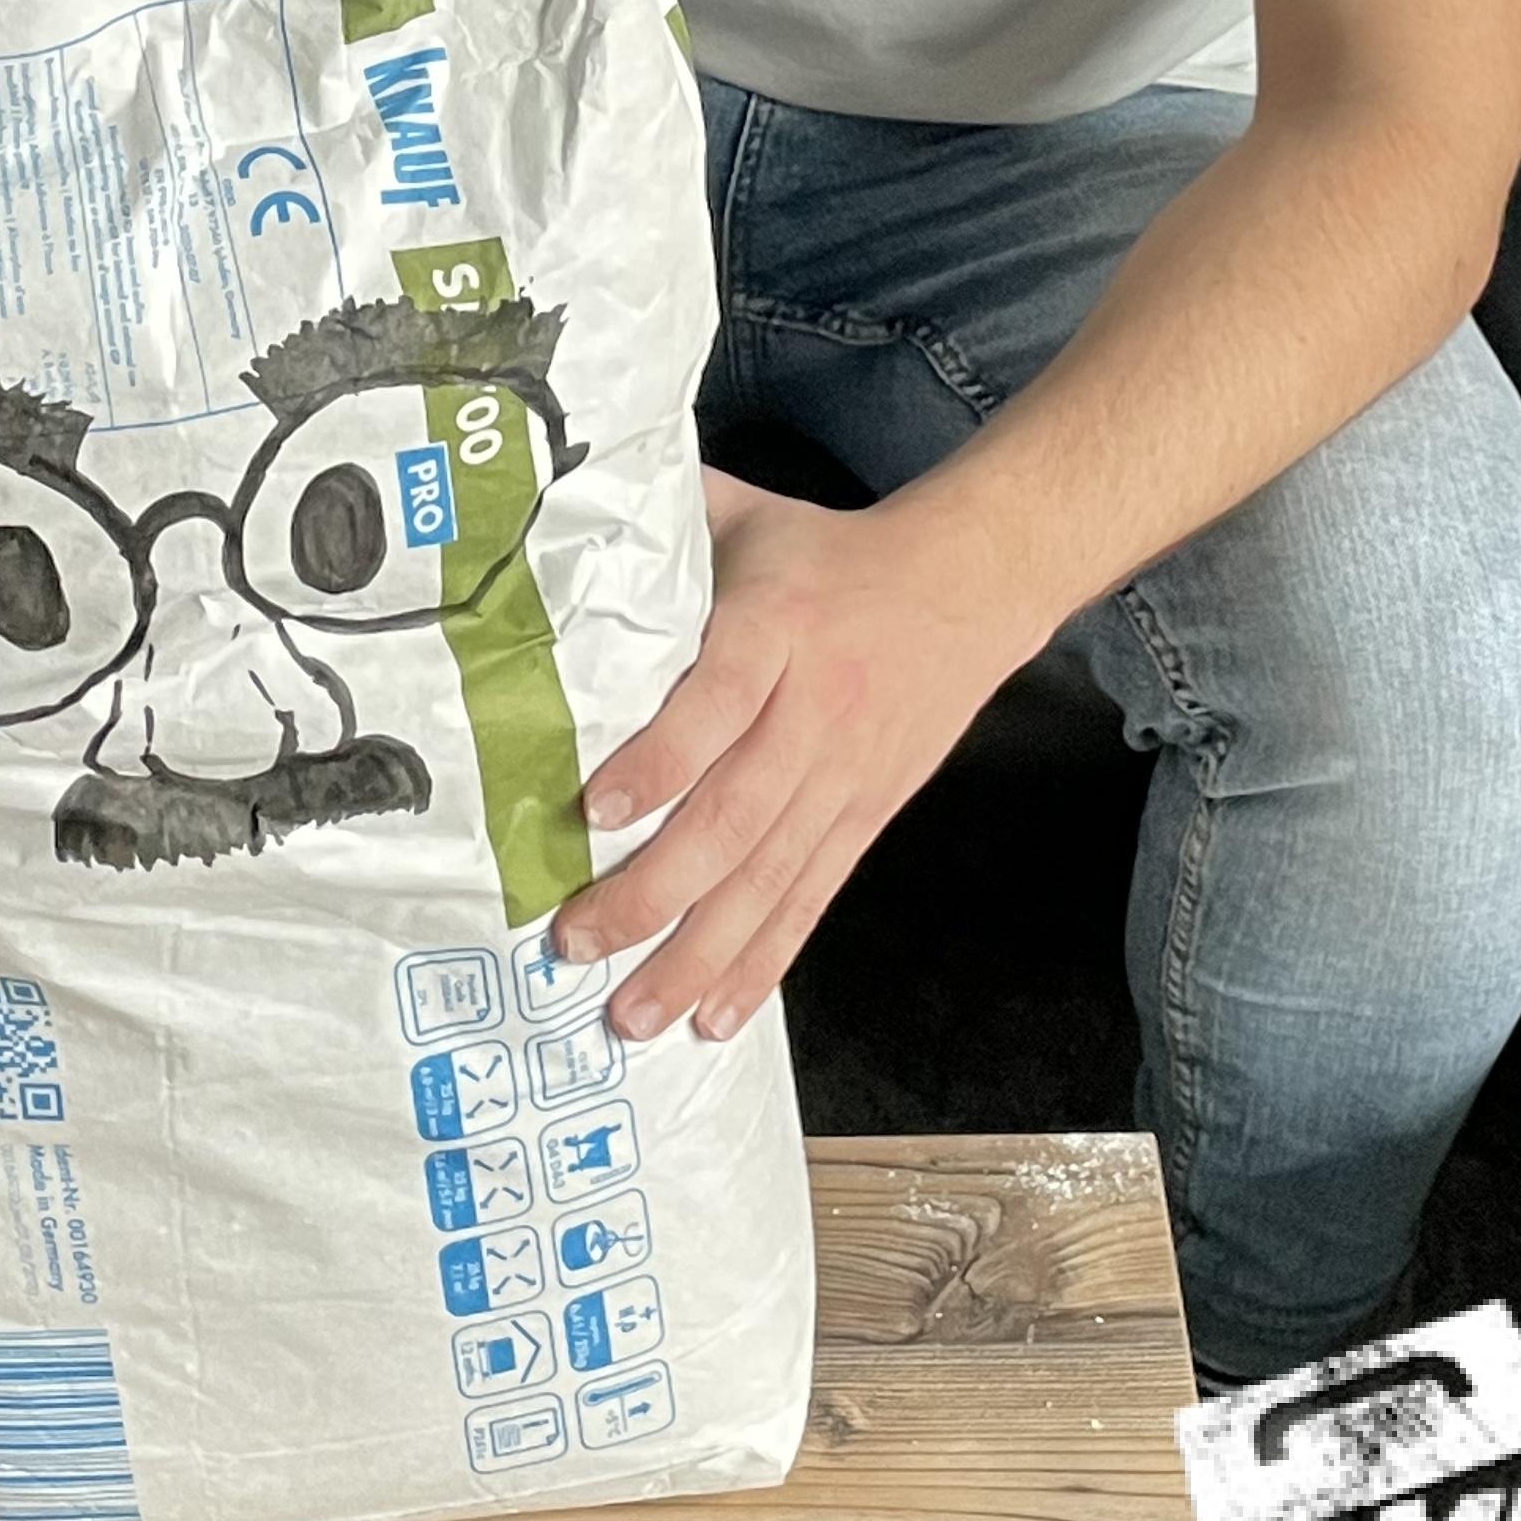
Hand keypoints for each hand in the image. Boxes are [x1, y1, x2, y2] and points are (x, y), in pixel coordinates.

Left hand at [550, 465, 1035, 1048]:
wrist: (967, 587)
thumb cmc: (829, 554)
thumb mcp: (746, 516)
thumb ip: (659, 522)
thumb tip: (554, 504)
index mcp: (775, 631)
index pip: (714, 702)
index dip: (659, 758)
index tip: (594, 808)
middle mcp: (810, 715)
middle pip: (733, 817)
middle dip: (652, 891)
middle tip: (576, 939)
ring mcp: (841, 779)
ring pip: (768, 880)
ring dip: (697, 955)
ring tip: (632, 1013)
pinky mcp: (863, 820)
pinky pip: (809, 902)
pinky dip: (763, 965)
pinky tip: (715, 1016)